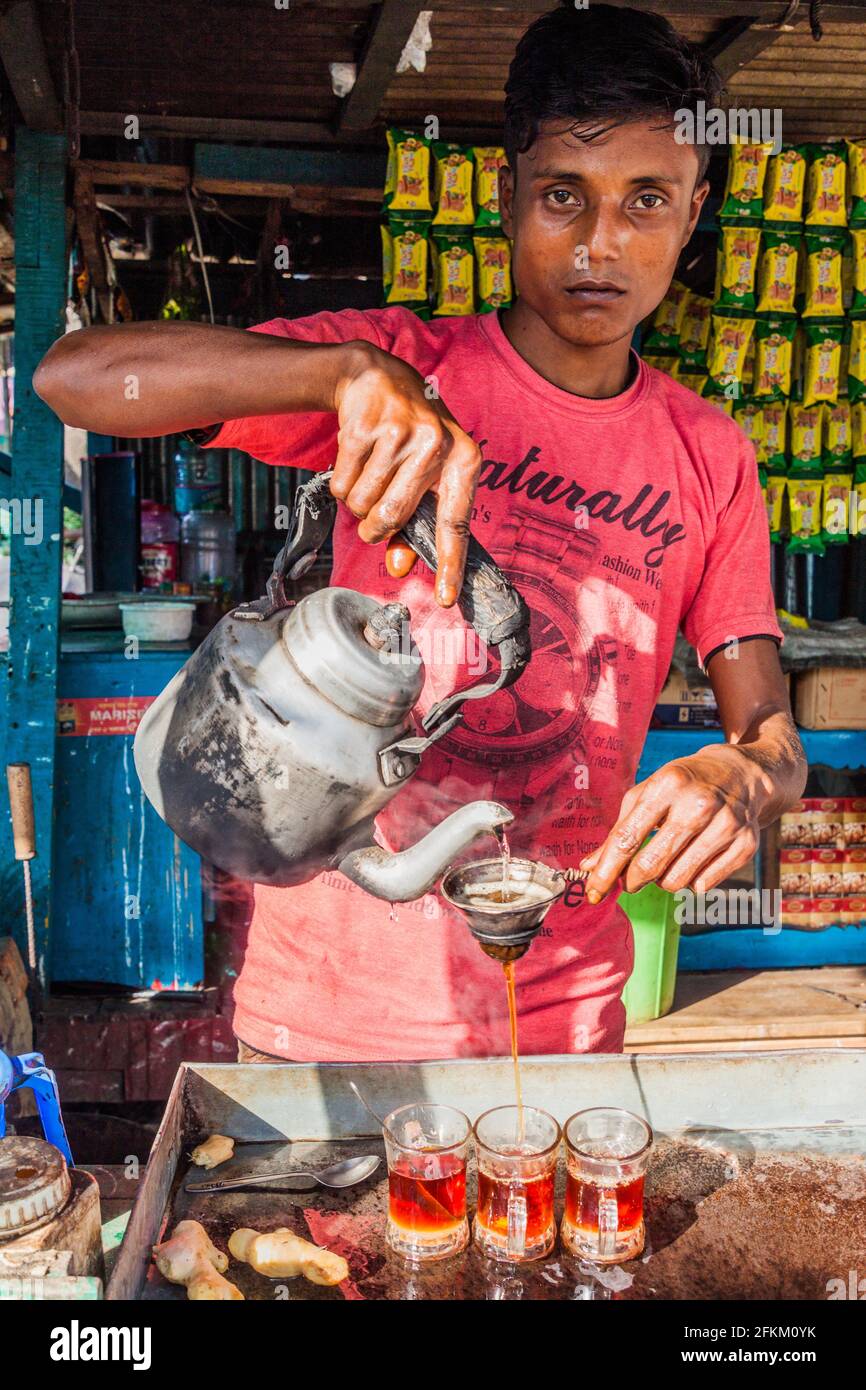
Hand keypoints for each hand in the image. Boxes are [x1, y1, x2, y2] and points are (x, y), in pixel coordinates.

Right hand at [331, 341, 481, 605]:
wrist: (379, 377)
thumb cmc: (410, 437)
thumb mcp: (425, 474)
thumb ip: (413, 525)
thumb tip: (398, 567)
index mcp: (463, 459)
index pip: (455, 523)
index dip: (449, 564)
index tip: (446, 598)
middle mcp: (436, 445)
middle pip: (393, 517)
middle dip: (375, 528)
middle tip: (372, 519)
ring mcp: (399, 434)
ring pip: (363, 504)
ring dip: (357, 503)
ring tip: (368, 475)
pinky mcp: (364, 428)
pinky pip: (342, 485)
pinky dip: (342, 483)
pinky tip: (356, 459)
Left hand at [579, 744, 774, 901]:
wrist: (740, 774)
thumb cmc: (684, 784)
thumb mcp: (648, 793)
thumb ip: (619, 830)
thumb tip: (590, 867)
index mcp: (668, 784)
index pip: (628, 837)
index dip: (607, 870)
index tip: (593, 892)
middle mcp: (699, 803)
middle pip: (651, 864)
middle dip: (632, 880)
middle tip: (630, 880)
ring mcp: (726, 825)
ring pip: (676, 880)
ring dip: (662, 880)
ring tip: (667, 861)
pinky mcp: (746, 844)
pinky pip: (703, 885)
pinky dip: (690, 881)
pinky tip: (693, 861)